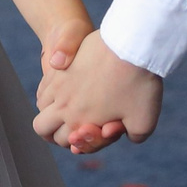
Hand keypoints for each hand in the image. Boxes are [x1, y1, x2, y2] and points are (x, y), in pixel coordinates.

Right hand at [34, 29, 163, 152]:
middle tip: (76, 126)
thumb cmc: (139, 84)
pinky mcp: (59, 66)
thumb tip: (124, 135)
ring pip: (41, 105)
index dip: (78, 143)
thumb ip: (134, 136)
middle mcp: (63, 104)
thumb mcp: (145, 121)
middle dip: (55, 132)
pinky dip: (50, 94)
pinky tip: (67, 90)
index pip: (64, 141)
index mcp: (80, 121)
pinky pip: (44, 87)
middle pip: (42, 127)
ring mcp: (58, 84)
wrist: (129, 43)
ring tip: (70, 108)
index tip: (97, 130)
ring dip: (51, 111)